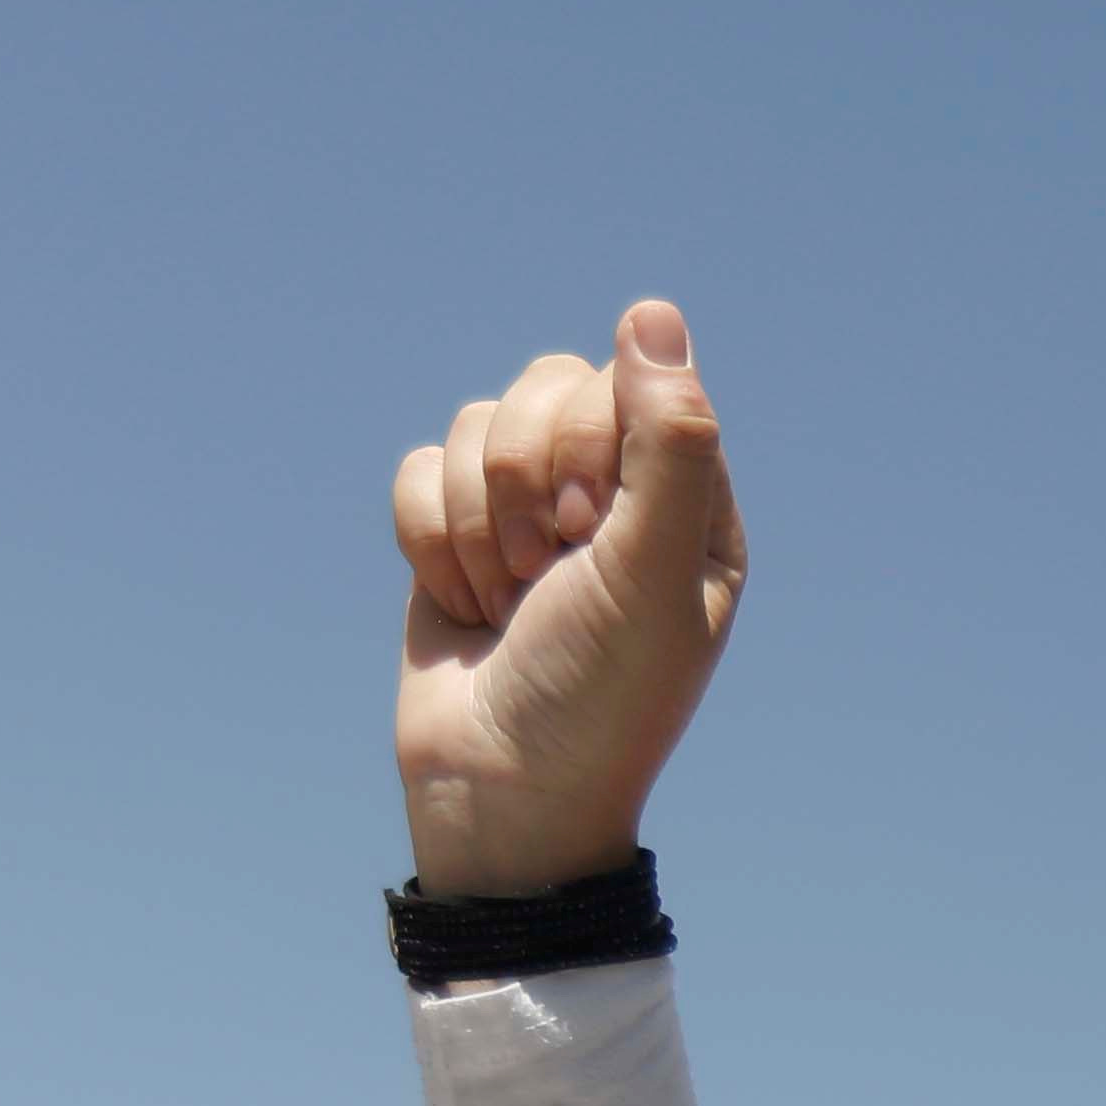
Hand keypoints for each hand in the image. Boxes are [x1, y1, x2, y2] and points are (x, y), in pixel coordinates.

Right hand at [396, 300, 749, 897]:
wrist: (499, 792)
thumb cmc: (596, 696)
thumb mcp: (653, 571)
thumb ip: (667, 441)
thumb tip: (652, 313)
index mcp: (687, 502)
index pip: (622, 383)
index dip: (586, 448)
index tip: (592, 534)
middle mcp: (614, 495)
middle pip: (543, 388)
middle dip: (526, 488)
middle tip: (548, 578)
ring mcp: (532, 513)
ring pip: (475, 426)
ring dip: (479, 527)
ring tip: (510, 605)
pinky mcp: (456, 535)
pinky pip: (418, 471)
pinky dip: (430, 542)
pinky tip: (465, 606)